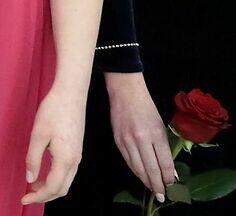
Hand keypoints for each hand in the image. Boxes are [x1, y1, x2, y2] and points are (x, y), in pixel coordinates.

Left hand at [23, 84, 85, 204]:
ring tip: (33, 187)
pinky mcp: (76, 149)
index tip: (23, 199)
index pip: (53, 188)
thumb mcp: (38, 135)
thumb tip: (30, 179)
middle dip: (45, 196)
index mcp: (65, 160)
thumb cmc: (53, 111)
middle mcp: (75, 161)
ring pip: (66, 181)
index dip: (38, 197)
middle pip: (62, 189)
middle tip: (28, 196)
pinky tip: (44, 173)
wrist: (70, 95)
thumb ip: (33, 159)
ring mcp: (78, 155)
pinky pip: (67, 172)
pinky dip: (56, 178)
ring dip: (51, 188)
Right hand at [107, 72, 173, 202]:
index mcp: (156, 135)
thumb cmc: (147, 108)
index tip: (171, 185)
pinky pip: (128, 160)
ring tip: (151, 189)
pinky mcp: (117, 140)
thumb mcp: (161, 126)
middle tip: (160, 195)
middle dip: (157, 184)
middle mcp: (141, 139)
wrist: (125, 93)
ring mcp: (127, 140)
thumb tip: (169, 169)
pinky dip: (135, 170)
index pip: (164, 163)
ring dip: (145, 180)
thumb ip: (164, 148)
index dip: (168, 177)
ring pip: (137, 167)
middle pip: (151, 169)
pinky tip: (140, 176)